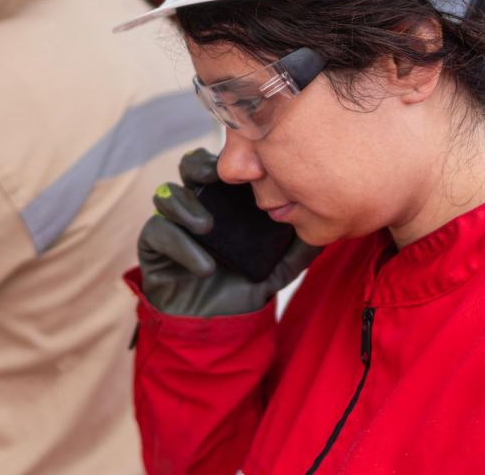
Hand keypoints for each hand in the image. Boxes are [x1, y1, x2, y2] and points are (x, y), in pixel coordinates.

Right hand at [136, 148, 320, 316]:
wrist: (215, 327)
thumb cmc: (243, 288)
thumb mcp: (278, 268)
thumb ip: (298, 247)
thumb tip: (331, 225)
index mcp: (223, 200)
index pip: (224, 164)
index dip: (233, 157)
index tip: (252, 164)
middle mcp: (196, 204)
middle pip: (189, 165)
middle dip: (202, 166)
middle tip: (219, 176)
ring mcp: (172, 223)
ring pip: (167, 194)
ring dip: (186, 205)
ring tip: (208, 228)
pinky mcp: (153, 245)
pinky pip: (158, 232)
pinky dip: (181, 246)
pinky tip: (206, 267)